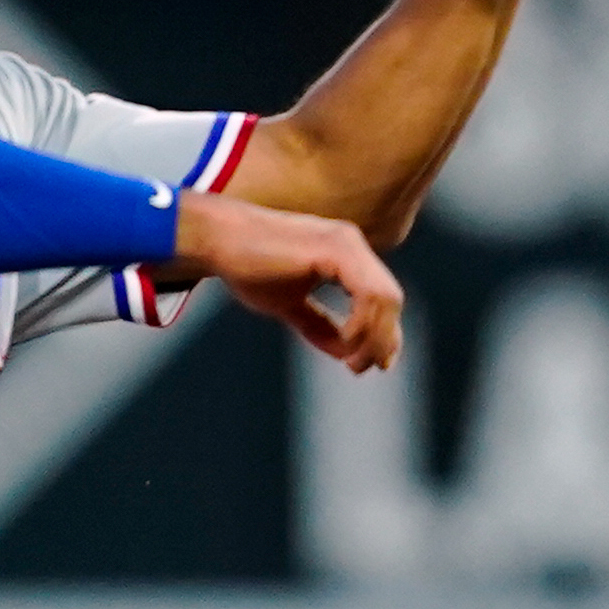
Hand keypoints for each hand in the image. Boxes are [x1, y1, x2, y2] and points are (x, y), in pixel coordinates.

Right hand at [164, 190, 401, 371]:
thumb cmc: (247, 266)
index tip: (375, 363)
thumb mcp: (290, 303)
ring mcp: (347, 244)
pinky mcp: (336, 251)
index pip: (382, 296)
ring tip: (352, 362)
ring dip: (374, 337)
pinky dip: (362, 323)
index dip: (386, 332)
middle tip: (362, 368)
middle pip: (391, 299)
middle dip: (383, 339)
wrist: (218, 239)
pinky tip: (344, 342)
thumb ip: (319, 323)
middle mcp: (352, 244)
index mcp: (346, 254)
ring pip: (385, 298)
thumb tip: (344, 352)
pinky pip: (367, 294)